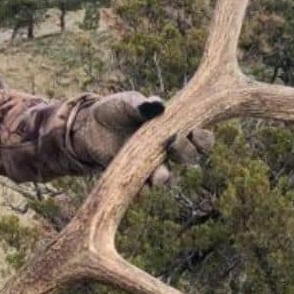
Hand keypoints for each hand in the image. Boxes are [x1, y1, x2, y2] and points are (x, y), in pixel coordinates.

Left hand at [74, 91, 213, 183]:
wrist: (90, 126)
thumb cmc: (117, 110)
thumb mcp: (128, 103)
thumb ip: (143, 104)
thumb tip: (157, 105)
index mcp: (174, 128)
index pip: (200, 138)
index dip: (203, 138)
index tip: (195, 131)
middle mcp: (167, 150)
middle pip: (189, 158)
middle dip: (185, 153)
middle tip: (173, 142)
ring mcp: (152, 165)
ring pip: (168, 178)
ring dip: (166, 177)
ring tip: (158, 175)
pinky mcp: (133, 176)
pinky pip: (143, 189)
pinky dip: (142, 189)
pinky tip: (139, 186)